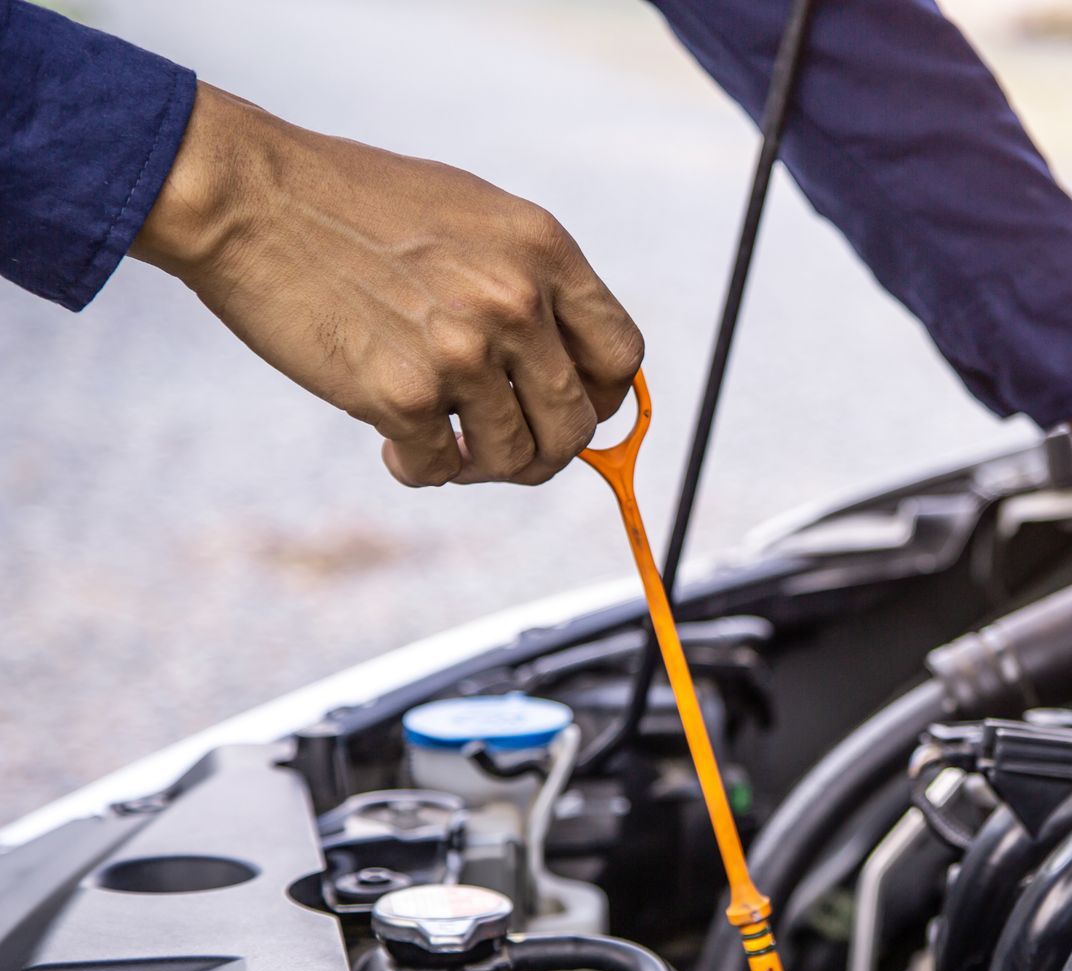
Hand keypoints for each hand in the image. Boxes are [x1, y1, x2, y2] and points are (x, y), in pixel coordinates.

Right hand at [131, 83, 643, 486]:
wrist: (249, 199)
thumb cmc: (354, 205)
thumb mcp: (473, 217)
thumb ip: (530, 283)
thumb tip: (572, 366)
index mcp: (544, 251)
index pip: (621, 355)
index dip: (603, 398)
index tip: (574, 410)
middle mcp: (517, 301)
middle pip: (577, 422)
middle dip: (546, 449)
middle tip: (504, 448)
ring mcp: (464, 351)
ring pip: (516, 457)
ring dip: (482, 466)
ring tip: (444, 443)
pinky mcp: (404, 394)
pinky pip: (440, 468)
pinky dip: (420, 469)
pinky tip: (391, 442)